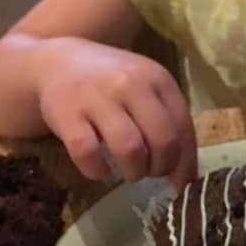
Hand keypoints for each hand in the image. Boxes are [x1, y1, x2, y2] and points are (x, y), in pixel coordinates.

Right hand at [37, 38, 196, 187]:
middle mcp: (131, 84)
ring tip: (129, 171)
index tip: (180, 183)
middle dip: (160, 167)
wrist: (59, 62)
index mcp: (158, 79)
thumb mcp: (146, 89)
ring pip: (130, 149)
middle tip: (149, 171)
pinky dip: (97, 170)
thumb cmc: (111, 82)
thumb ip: (168, 123)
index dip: (185, 163)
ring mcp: (99, 98)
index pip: (184, 128)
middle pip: (163, 141)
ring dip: (134, 171)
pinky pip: (89, 153)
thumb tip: (186, 178)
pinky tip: (100, 170)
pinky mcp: (68, 114)